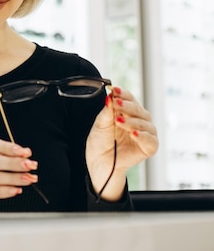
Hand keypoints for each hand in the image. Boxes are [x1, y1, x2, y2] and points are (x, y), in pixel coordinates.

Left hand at [86, 86, 158, 200]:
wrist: (100, 161)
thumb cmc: (100, 141)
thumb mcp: (100, 124)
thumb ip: (107, 111)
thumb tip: (109, 96)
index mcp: (127, 112)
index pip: (129, 98)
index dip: (123, 94)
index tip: (114, 90)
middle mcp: (139, 120)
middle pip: (138, 109)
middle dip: (127, 106)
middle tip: (116, 104)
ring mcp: (145, 133)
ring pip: (145, 123)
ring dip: (132, 121)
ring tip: (119, 121)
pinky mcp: (149, 147)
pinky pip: (151, 140)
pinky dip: (142, 136)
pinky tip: (133, 133)